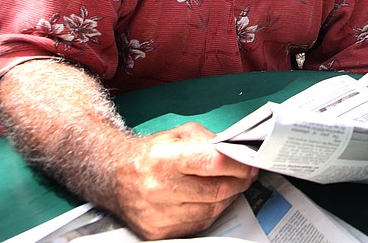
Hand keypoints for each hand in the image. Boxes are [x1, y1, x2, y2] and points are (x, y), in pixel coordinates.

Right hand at [111, 122, 258, 239]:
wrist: (116, 176)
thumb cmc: (153, 154)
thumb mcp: (180, 135)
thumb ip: (211, 142)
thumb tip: (239, 152)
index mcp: (166, 159)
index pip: (213, 163)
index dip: (238, 164)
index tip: (251, 163)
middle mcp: (159, 188)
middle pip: (216, 190)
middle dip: (239, 182)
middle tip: (248, 174)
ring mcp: (158, 214)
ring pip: (211, 210)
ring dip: (228, 198)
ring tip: (232, 185)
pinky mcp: (158, 232)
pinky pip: (199, 225)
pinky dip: (211, 211)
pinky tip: (213, 200)